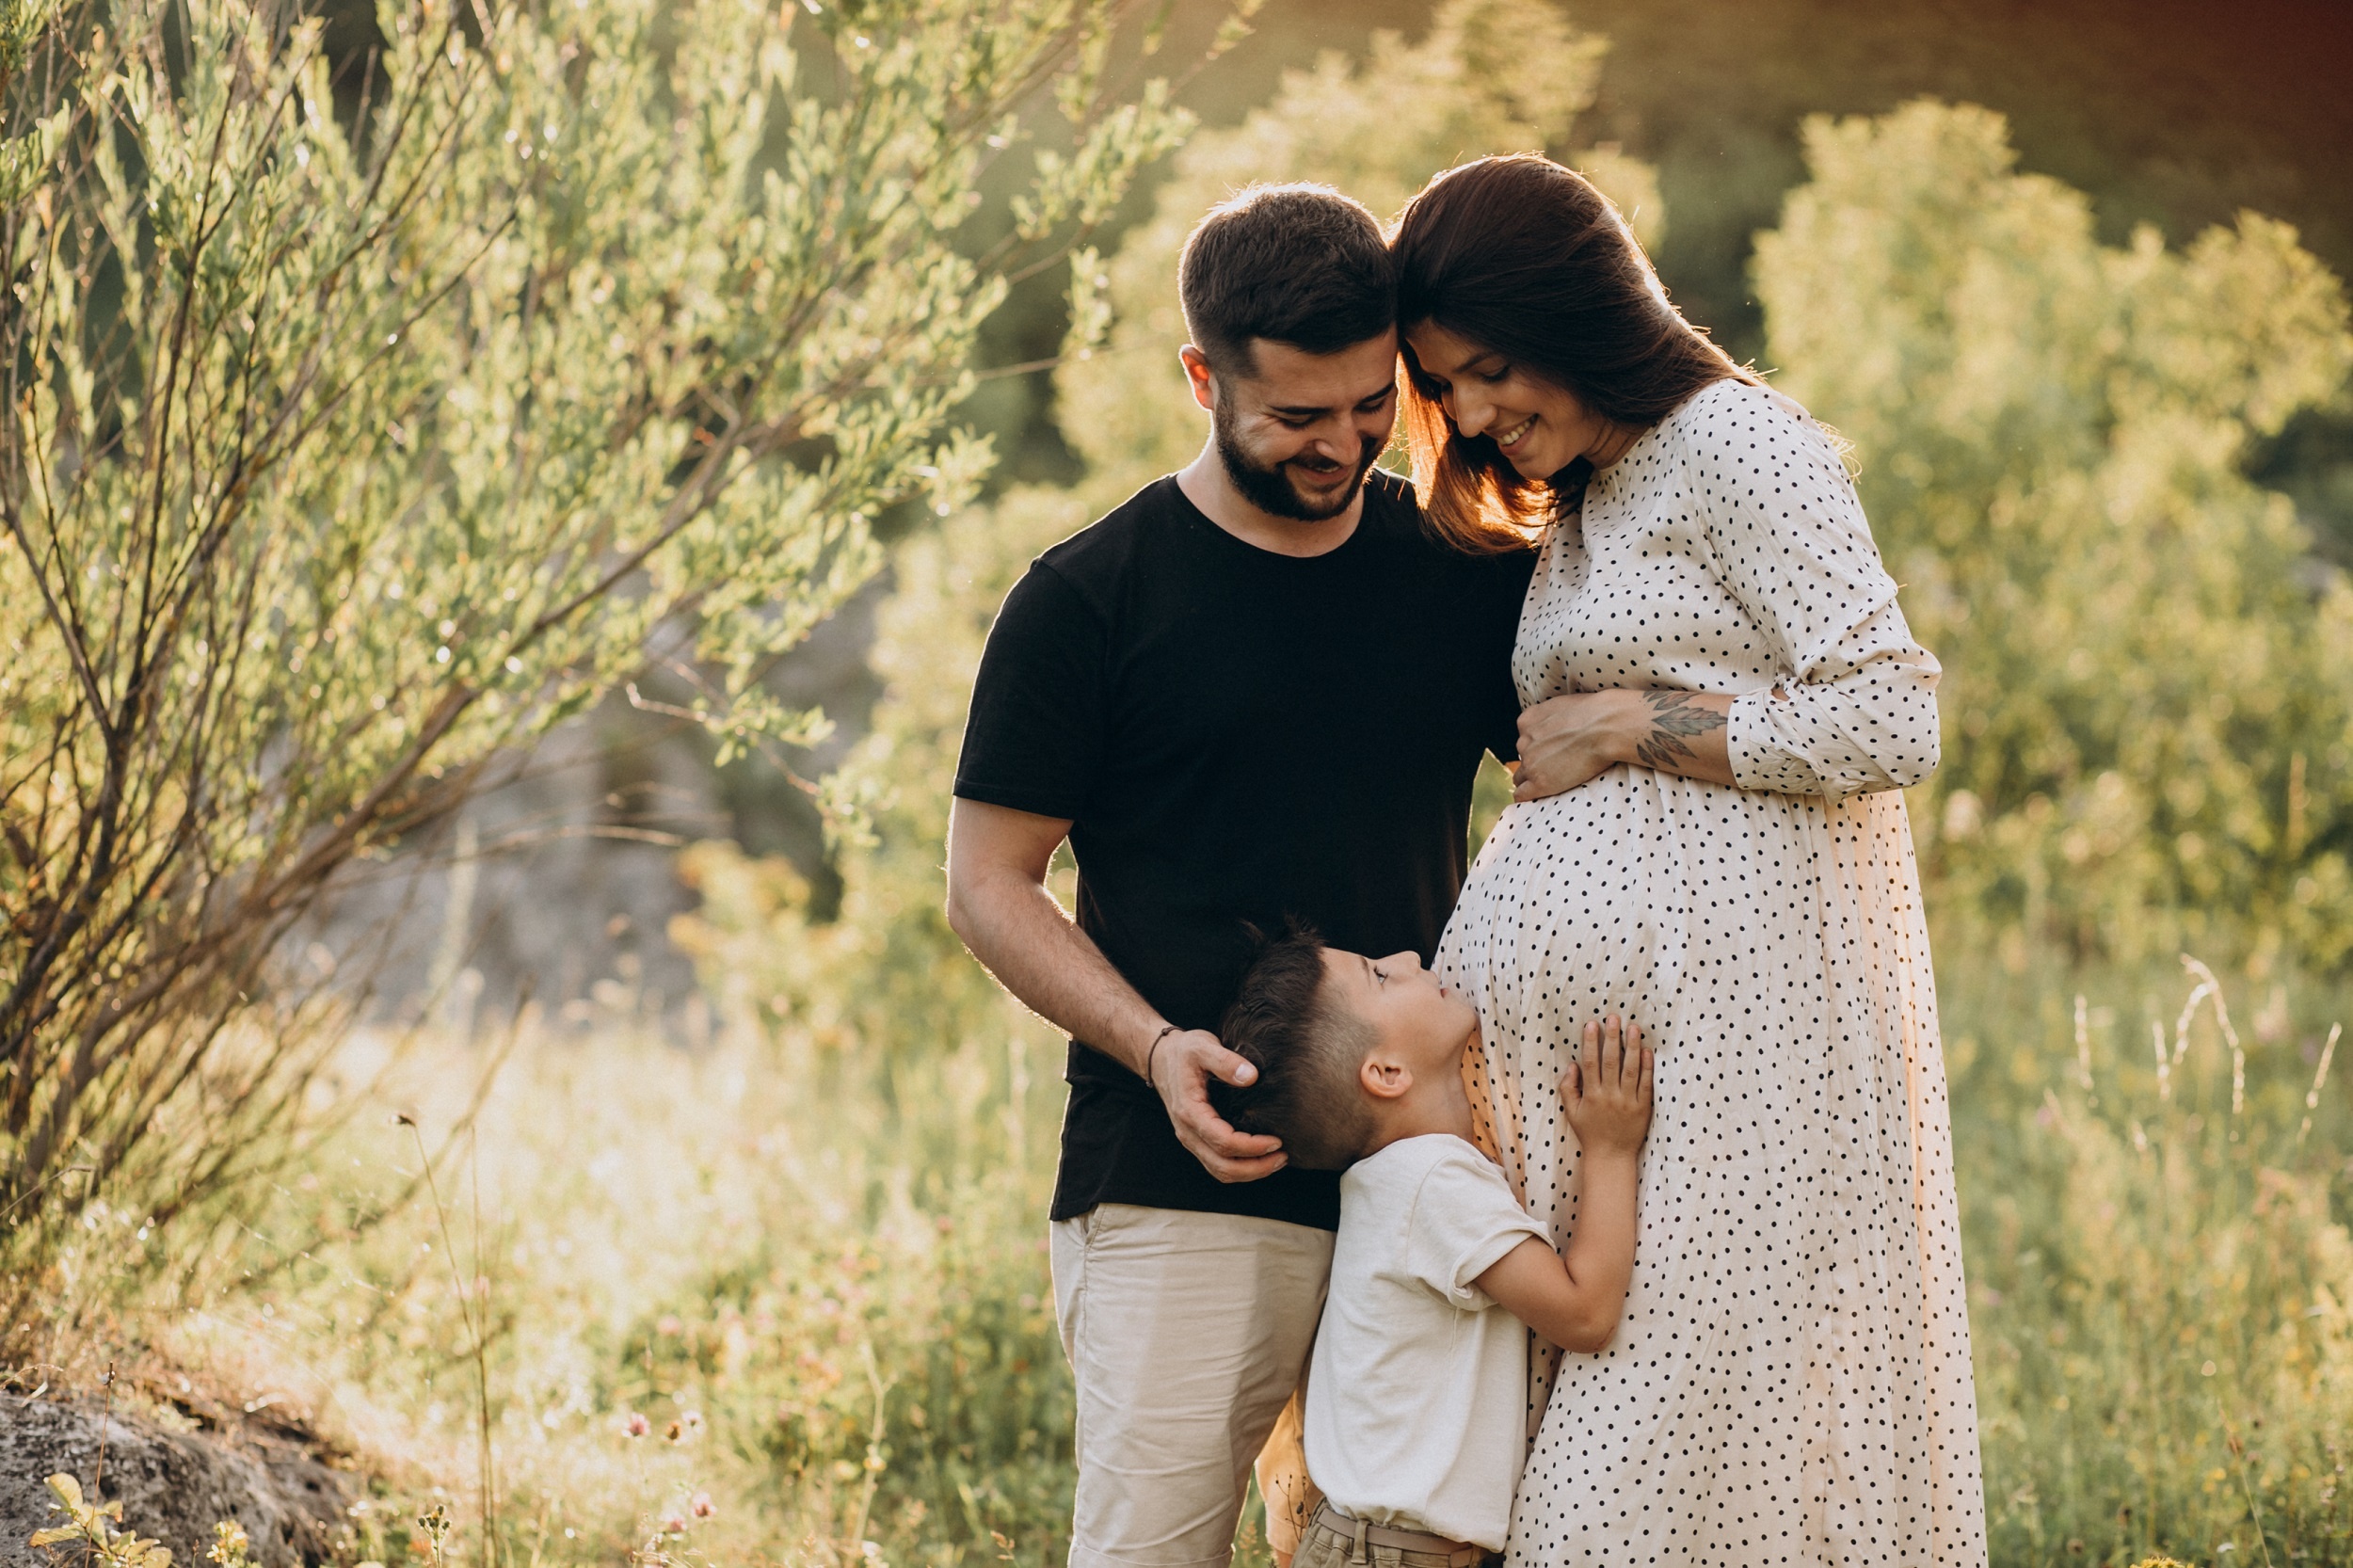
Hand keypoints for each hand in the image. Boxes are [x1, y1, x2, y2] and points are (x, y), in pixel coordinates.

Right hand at [1151, 1028, 1287, 1182]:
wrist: (1161, 1057)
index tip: (1276, 1140)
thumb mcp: (1203, 1046)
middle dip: (1256, 1168)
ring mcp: (1190, 1139)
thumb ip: (1226, 1061)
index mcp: (1190, 1112)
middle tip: (1282, 1157)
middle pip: (1223, 1166)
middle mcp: (1187, 1132)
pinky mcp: (1196, 1140)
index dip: (1252, 1147)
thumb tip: (1252, 1077)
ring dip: (1249, 1172)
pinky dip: (1240, 1168)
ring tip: (1276, 1161)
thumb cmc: (1184, 1051)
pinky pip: (1217, 1165)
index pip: (1223, 1142)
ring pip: (1220, 1171)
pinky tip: (1259, 1158)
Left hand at [1513, 691, 1637, 800]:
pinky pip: (1521, 795)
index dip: (1539, 746)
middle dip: (1537, 762)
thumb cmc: (1595, 714)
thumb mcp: (1563, 706)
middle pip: (1523, 757)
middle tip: (1558, 765)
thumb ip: (1552, 717)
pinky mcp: (1539, 783)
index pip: (1525, 738)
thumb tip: (1559, 725)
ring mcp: (1530, 763)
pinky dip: (1528, 797)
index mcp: (1527, 721)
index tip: (1553, 750)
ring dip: (1533, 780)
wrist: (1605, 727)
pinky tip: (1539, 797)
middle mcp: (1524, 741)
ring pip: (1521, 777)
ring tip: (1553, 782)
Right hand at [1561, 1016, 1652, 1156]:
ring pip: (1630, 1069)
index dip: (1591, 1042)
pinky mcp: (1643, 1107)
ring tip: (1633, 1028)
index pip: (1591, 1063)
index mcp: (1591, 1095)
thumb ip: (1568, 1088)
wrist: (1611, 1156)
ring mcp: (1628, 1101)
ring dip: (1632, 1047)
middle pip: (1611, 1062)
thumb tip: (1572, 1065)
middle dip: (1612, 1038)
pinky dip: (1647, 1067)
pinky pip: (1646, 1084)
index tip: (1592, 1024)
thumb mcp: (1571, 1112)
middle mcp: (1609, 1096)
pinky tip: (1646, 1051)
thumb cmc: (1590, 1133)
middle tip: (1613, 1018)